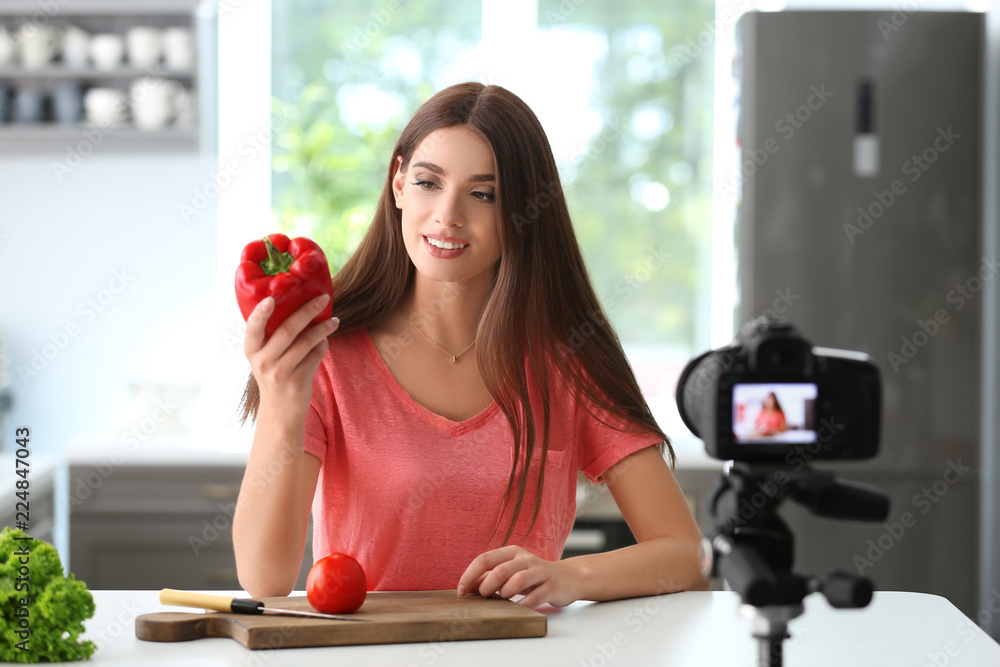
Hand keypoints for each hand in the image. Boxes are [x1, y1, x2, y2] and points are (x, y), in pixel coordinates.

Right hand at [244, 293, 337, 420]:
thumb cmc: (274, 375)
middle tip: (323, 298)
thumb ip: (273, 337)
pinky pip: (315, 356)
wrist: (280, 411)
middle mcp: (264, 361)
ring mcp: (280, 372)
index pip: (253, 328)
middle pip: (287, 329)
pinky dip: (323, 345)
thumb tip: (298, 306)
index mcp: (252, 350)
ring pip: (306, 342)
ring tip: (334, 321)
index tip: (271, 298)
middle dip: (307, 311)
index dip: (260, 312)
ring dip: (323, 328)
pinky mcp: (298, 381)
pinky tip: (326, 340)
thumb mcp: (265, 357)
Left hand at [457, 546, 581, 608]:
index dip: (469, 575)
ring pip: (517, 581)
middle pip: (500, 570)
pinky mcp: (552, 586)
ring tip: (504, 599)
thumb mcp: (512, 571)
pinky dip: (523, 605)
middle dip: (486, 586)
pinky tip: (519, 609)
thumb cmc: (534, 576)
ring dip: (505, 594)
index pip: (485, 559)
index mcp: (512, 552)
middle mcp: (525, 559)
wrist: (570, 577)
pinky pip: (535, 597)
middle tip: (483, 597)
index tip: (461, 591)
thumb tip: (467, 585)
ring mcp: (540, 572)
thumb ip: (491, 575)